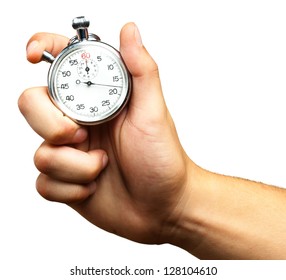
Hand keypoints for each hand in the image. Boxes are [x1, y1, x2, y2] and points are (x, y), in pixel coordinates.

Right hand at [19, 23, 190, 244]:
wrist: (163, 208)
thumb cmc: (163, 161)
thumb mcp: (154, 113)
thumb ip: (141, 70)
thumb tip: (129, 30)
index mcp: (98, 101)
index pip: (61, 65)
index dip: (40, 49)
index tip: (31, 54)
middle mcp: (80, 123)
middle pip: (32, 105)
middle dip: (52, 124)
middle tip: (82, 136)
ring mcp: (70, 154)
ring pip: (41, 152)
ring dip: (75, 166)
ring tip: (103, 166)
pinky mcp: (66, 181)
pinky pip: (44, 183)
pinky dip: (72, 188)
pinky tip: (96, 187)